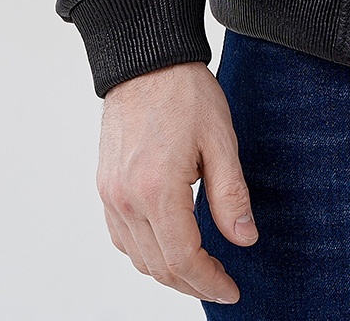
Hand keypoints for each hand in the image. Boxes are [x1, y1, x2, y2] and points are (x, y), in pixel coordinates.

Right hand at [97, 61, 256, 302]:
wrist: (146, 59)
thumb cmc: (185, 92)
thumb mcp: (221, 140)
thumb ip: (231, 195)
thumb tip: (244, 240)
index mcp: (157, 190)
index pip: (183, 259)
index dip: (210, 282)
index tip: (232, 290)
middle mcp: (126, 199)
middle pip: (159, 267)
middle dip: (192, 284)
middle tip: (221, 284)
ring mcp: (111, 194)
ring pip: (138, 258)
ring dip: (168, 272)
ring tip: (199, 270)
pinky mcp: (105, 186)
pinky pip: (121, 237)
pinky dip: (145, 252)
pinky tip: (167, 246)